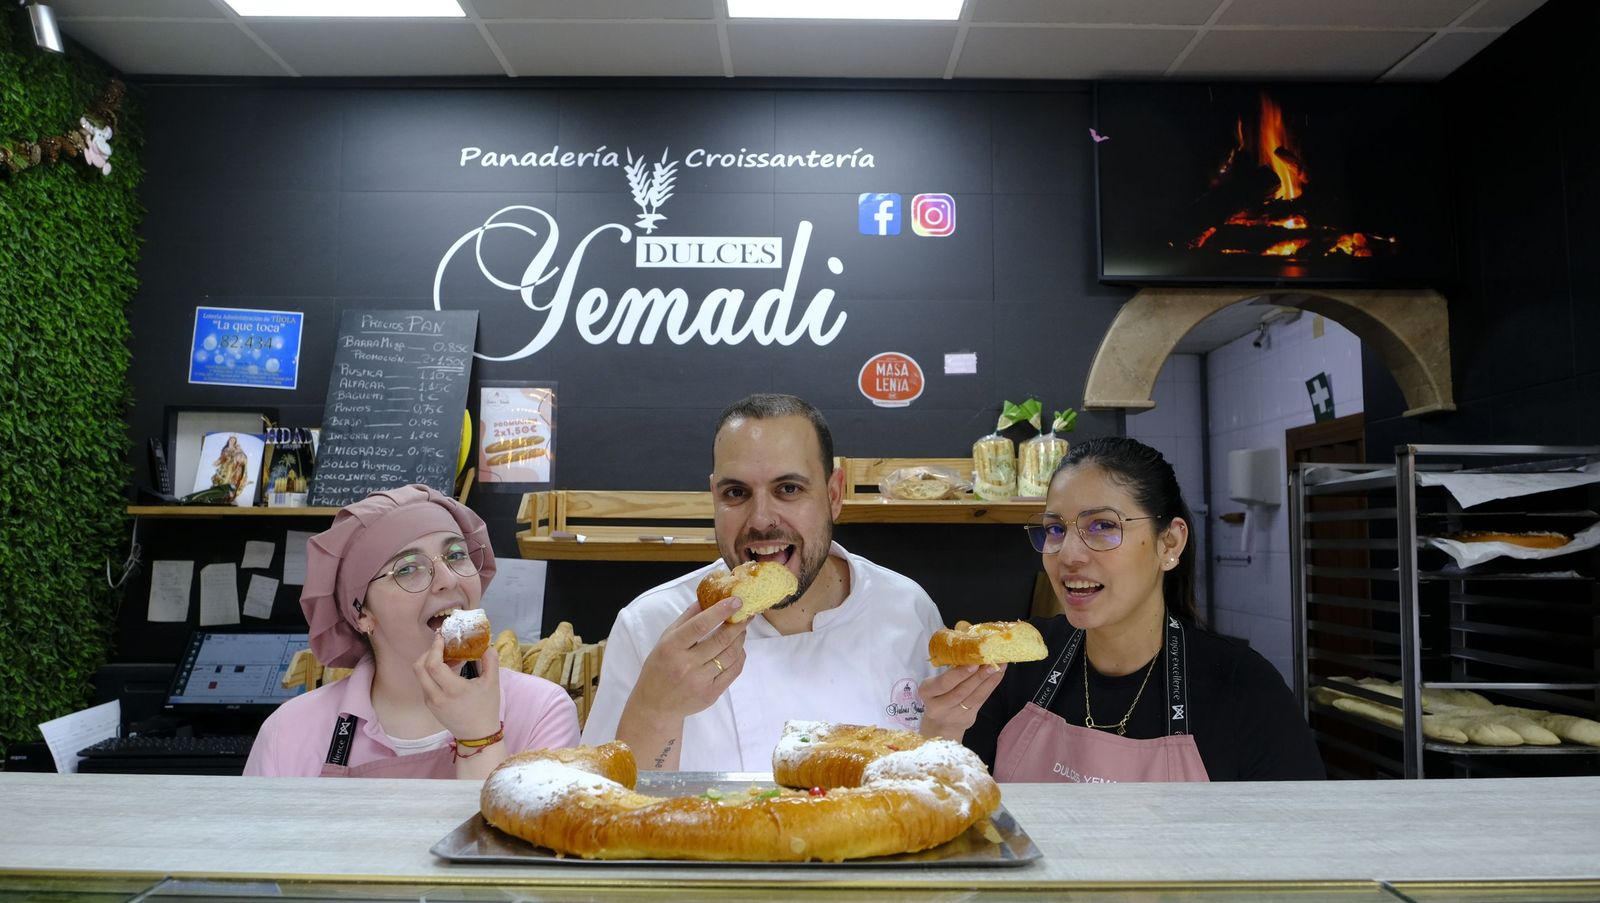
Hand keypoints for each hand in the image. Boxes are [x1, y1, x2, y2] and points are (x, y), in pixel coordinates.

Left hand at [414, 634, 501, 743]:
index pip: (433, 664)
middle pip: (419, 668)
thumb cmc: (486, 709)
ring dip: (429, 663)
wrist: (477, 736)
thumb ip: (491, 661)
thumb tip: (487, 646)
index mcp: (452, 690)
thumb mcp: (493, 684)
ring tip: (447, 659)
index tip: (441, 637)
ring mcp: (431, 702)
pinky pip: (424, 684)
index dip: (434, 648)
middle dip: (427, 653)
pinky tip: (447, 672)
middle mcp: (436, 696)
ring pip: (420, 676)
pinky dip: (431, 674)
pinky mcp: (430, 706)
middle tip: (441, 646)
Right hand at [629, 597, 747, 722]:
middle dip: (738, 624)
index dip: (720, 611)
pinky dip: (740, 657)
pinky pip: (733, 671)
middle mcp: (686, 664)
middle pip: (721, 640)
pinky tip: (738, 648)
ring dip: (740, 639)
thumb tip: (707, 598)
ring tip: (742, 629)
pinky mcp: (711, 694)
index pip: (700, 625)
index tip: (737, 601)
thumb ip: (686, 619)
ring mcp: (700, 681)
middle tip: (747, 614)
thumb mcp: (665, 639)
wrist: (656, 705)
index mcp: (672, 647)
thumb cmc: (659, 667)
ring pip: (731, 655)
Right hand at [918, 663, 1005, 739]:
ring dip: (989, 680)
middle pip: (961, 691)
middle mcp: (939, 706)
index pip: (943, 684)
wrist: (939, 725)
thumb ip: (948, 673)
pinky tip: (999, 674)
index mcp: (927, 692)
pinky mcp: (968, 718)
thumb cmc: (937, 696)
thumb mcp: (934, 685)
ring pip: (974, 697)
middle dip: (978, 676)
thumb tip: (969, 653)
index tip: (973, 663)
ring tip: (999, 666)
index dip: (959, 674)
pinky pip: (982, 700)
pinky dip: (991, 686)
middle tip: (991, 662)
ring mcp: (954, 715)